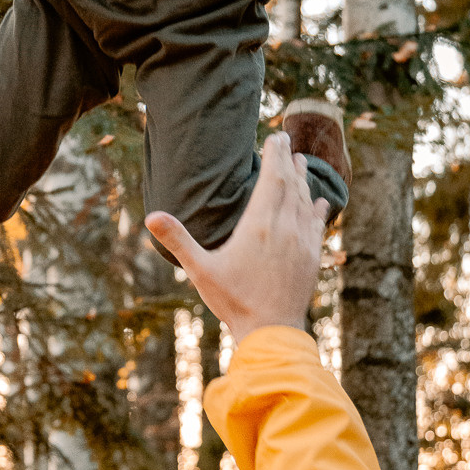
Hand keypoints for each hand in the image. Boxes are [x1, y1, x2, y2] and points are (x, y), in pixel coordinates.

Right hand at [145, 133, 328, 344]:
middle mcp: (285, 228)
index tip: (275, 137)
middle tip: (285, 140)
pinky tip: (318, 201)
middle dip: (287, 160)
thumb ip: (177, 241)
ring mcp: (302, 243)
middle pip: (290, 184)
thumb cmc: (233, 300)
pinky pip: (316, 224)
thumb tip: (151, 216)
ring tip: (300, 161)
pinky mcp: (312, 258)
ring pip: (305, 201)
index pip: (271, 179)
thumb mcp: (200, 270)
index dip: (274, 156)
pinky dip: (316, 208)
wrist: (271, 333)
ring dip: (302, 179)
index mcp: (259, 225)